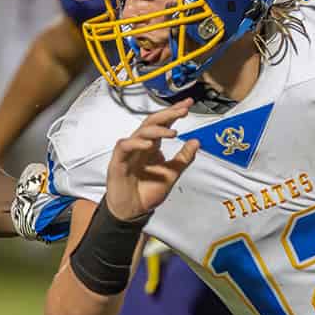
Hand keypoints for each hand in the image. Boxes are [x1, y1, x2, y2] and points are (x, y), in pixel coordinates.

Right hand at [104, 99, 198, 220]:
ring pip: (140, 132)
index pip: (163, 124)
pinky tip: (148, 144)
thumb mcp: (172, 174)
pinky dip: (136, 143)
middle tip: (183, 110)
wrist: (133, 211)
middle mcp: (140, 145)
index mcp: (152, 146)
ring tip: (172, 133)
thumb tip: (196, 142)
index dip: (175, 112)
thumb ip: (183, 158)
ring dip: (157, 130)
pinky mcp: (118, 161)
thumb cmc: (147, 192)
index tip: (188, 104)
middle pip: (152, 122)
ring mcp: (129, 152)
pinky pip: (125, 146)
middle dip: (168, 114)